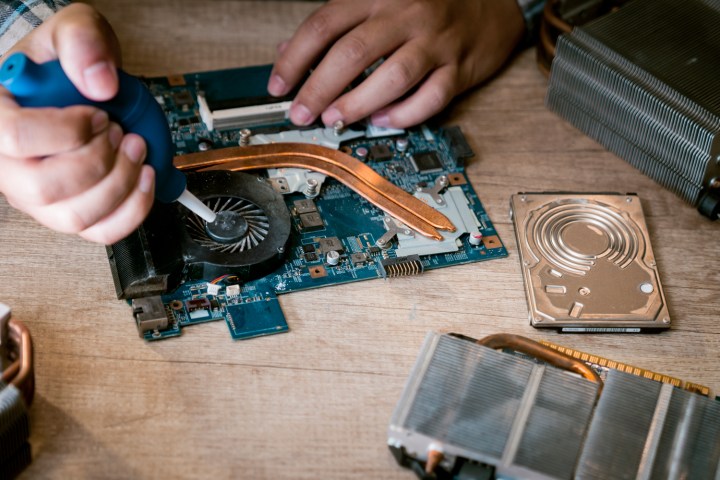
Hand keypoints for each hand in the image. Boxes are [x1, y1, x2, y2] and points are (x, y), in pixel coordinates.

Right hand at [0, 3, 154, 243]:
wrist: (72, 88)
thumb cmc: (62, 66)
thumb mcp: (71, 31)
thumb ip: (83, 42)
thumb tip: (101, 83)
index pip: (15, 138)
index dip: (68, 130)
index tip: (100, 115)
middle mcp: (10, 166)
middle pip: (45, 188)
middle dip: (100, 161)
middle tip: (124, 134)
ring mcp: (38, 196)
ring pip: (75, 216)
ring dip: (121, 185)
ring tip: (138, 150)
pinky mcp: (70, 213)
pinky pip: (100, 232)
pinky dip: (133, 210)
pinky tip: (145, 179)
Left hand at [268, 0, 524, 128]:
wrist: (492, 0)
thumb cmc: (427, 3)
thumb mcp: (378, 0)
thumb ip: (335, 24)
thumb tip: (288, 53)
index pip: (324, 26)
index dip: (295, 59)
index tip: (279, 85)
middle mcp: (406, 15)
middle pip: (353, 53)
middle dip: (319, 88)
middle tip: (301, 113)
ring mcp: (435, 42)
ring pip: (392, 77)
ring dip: (358, 103)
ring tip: (334, 118)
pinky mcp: (460, 67)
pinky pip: (432, 97)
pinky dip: (405, 114)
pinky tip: (383, 120)